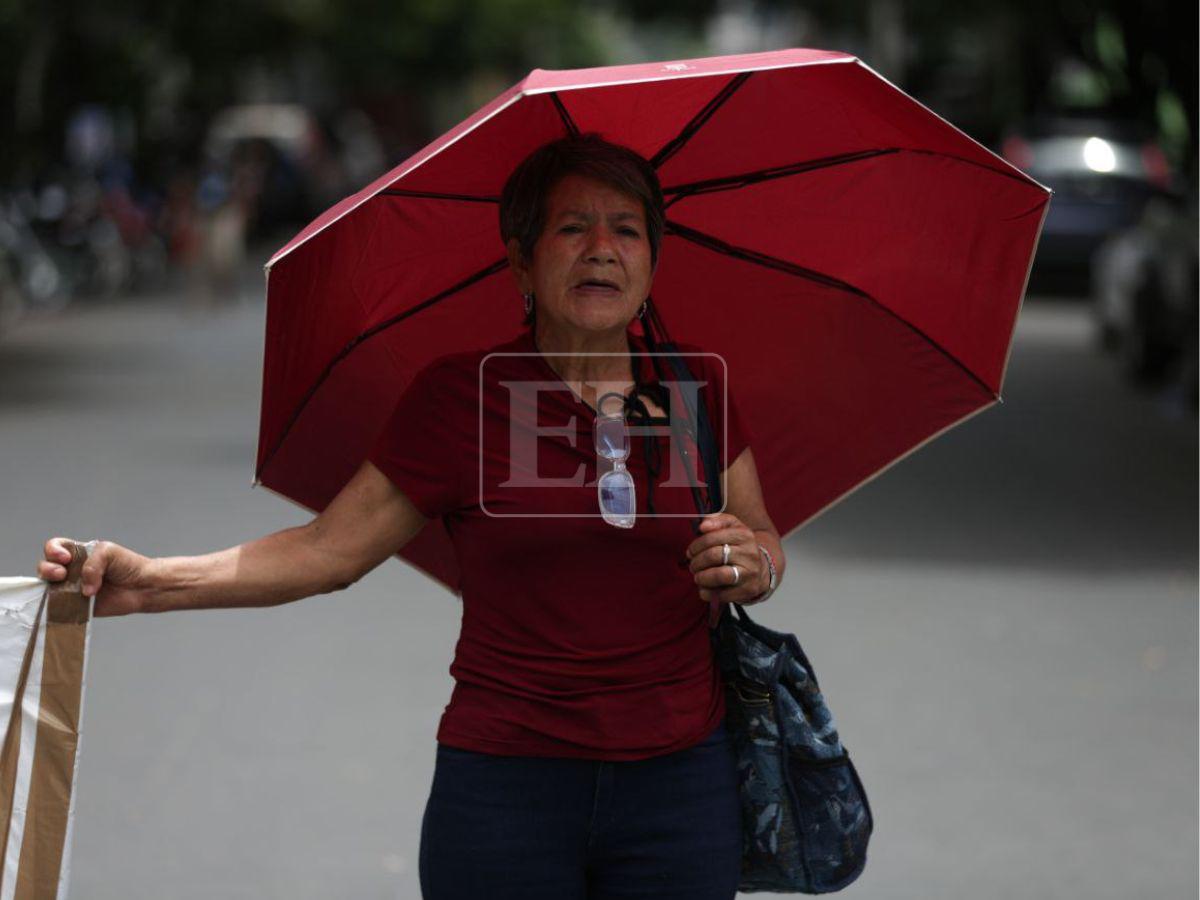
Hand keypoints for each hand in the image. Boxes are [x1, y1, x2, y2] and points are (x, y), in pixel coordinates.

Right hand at [37, 537, 153, 616]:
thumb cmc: (128, 565)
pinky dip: (59, 606)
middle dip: (48, 568)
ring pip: (49, 587)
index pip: (55, 548)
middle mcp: (72, 570)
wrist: (144, 586)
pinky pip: (61, 607)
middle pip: (46, 567)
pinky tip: (66, 603)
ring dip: (50, 587)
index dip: (53, 551)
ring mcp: (73, 588)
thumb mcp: (109, 552)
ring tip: (64, 586)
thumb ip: (92, 565)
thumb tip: (84, 590)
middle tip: (62, 574)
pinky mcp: (77, 606)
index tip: (66, 557)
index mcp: (78, 553)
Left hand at [684, 513, 767, 606]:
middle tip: (692, 566)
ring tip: (697, 577)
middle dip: (696, 562)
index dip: (696, 546)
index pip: (712, 538)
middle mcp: (749, 553)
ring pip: (719, 575)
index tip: (690, 552)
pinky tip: (705, 589)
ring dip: (701, 577)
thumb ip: (716, 521)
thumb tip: (702, 525)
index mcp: (744, 534)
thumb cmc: (739, 547)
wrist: (760, 569)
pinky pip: (722, 594)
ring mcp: (750, 572)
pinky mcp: (747, 590)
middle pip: (713, 556)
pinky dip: (708, 592)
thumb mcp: (731, 527)